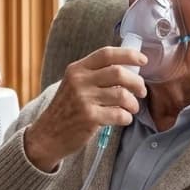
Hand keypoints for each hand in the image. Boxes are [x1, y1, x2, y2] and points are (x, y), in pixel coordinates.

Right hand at [23, 46, 145, 171]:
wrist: (47, 135)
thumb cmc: (66, 110)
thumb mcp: (74, 85)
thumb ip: (95, 75)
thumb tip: (128, 70)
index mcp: (77, 69)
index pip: (106, 54)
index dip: (128, 55)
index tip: (143, 60)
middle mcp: (79, 81)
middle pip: (118, 73)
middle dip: (136, 82)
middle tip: (141, 91)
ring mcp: (84, 99)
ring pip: (122, 95)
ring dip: (133, 103)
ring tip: (132, 108)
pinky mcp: (90, 118)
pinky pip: (119, 114)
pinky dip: (126, 117)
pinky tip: (123, 119)